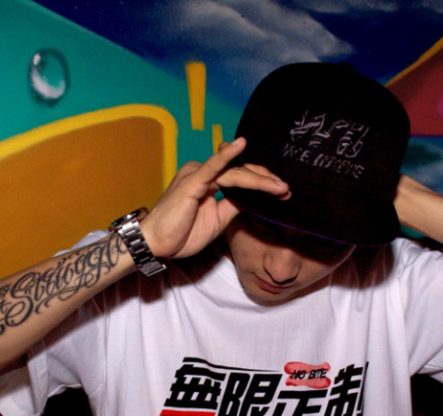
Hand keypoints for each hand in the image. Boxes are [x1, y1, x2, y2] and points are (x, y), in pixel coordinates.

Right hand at [140, 138, 289, 258]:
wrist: (157, 244)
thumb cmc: (181, 233)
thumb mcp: (217, 220)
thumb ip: (233, 206)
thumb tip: (253, 200)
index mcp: (207, 180)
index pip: (239, 176)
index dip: (261, 182)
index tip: (282, 192)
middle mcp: (202, 172)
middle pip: (240, 171)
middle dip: (265, 180)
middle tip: (285, 189)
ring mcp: (196, 175)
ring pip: (234, 173)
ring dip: (258, 179)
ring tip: (278, 187)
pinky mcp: (192, 182)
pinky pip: (213, 167)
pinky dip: (227, 156)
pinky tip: (240, 145)